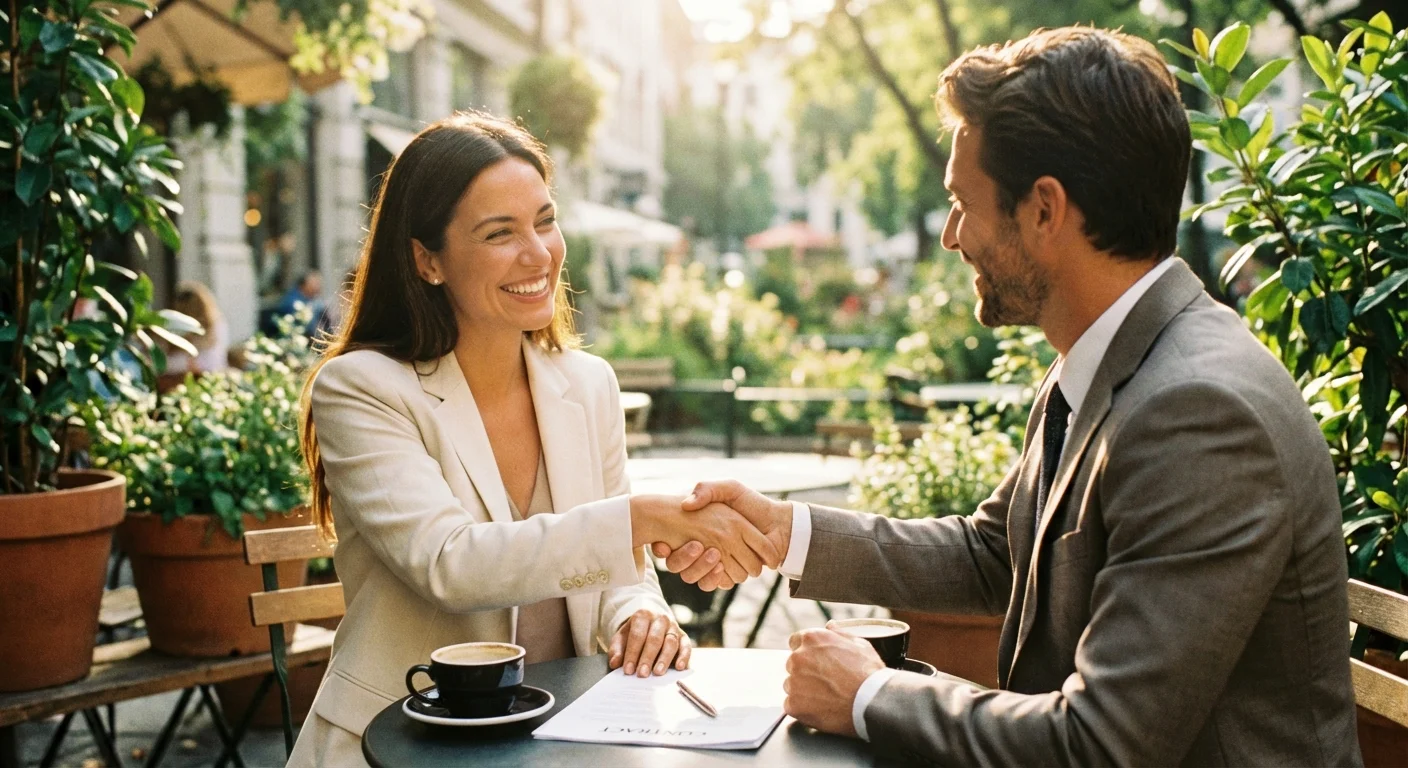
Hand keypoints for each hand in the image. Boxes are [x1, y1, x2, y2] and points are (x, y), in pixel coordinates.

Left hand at [607, 608, 691, 676]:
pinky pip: (686, 646)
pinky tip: (679, 667)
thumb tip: (615, 663)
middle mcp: (660, 619)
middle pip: (654, 638)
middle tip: (642, 674)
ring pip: (670, 642)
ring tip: (657, 673)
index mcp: (643, 615)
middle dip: (647, 658)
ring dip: (664, 659)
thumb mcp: (622, 638)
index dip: (632, 653)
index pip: (637, 634)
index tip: (628, 670)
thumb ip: (617, 650)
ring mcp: (674, 627)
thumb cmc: (634, 634)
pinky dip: (684, 657)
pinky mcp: (684, 637)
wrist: (650, 624)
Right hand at [653, 480, 791, 588]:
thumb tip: (686, 504)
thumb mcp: (729, 488)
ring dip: (700, 567)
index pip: (668, 545)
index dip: (664, 547)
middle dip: (683, 558)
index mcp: (699, 528)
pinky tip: (720, 565)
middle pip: (679, 564)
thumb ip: (707, 489)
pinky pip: (713, 583)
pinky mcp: (728, 575)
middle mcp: (705, 546)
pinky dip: (715, 577)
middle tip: (696, 545)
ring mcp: (717, 562)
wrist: (779, 524)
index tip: (663, 545)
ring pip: (695, 576)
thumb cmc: (753, 504)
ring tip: (712, 553)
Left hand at [783, 628, 883, 736]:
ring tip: (827, 697)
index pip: (795, 642)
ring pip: (792, 686)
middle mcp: (798, 658)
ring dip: (803, 690)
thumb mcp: (860, 644)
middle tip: (826, 682)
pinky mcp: (794, 704)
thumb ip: (839, 634)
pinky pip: (791, 705)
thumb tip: (830, 626)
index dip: (807, 652)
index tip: (817, 662)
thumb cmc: (869, 673)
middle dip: (805, 672)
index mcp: (811, 639)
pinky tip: (821, 709)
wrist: (872, 702)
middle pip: (793, 664)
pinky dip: (803, 709)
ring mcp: (794, 682)